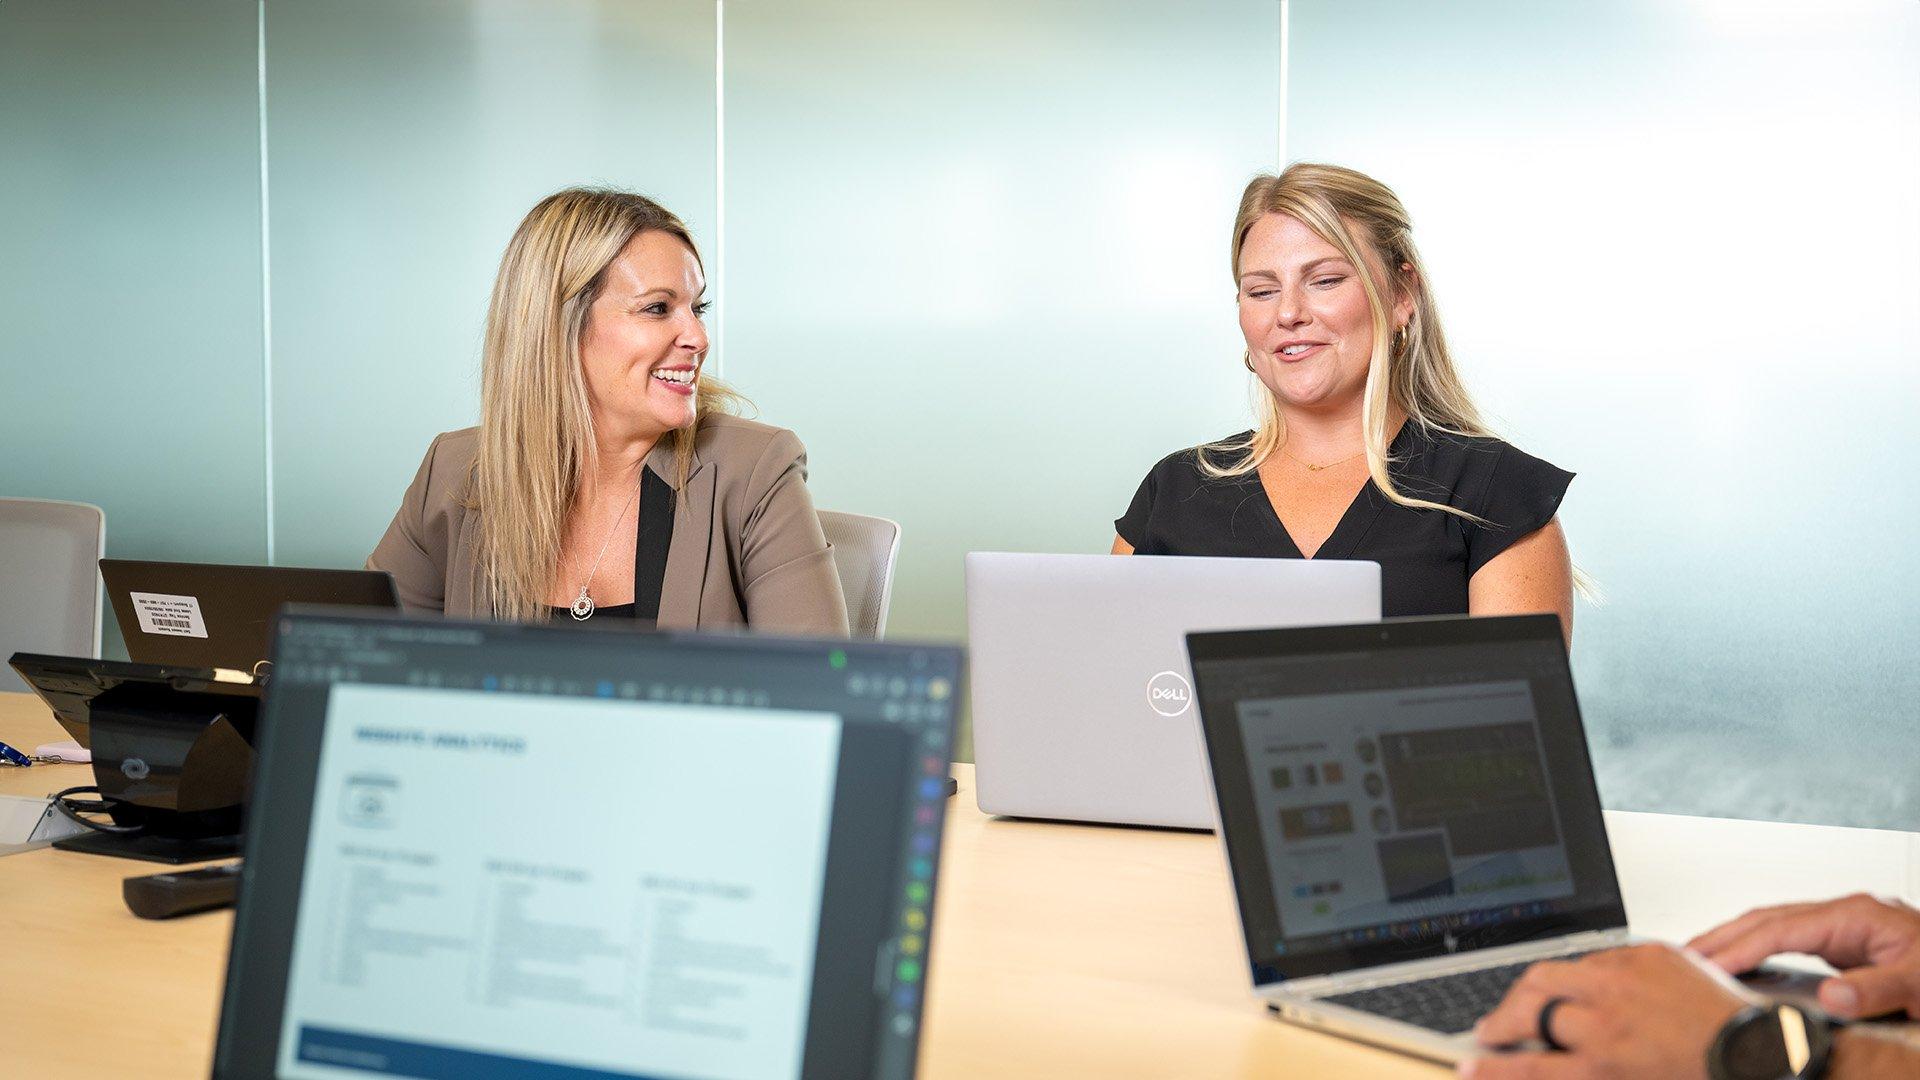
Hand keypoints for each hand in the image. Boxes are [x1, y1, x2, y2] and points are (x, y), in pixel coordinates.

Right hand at [1460, 944, 1745, 1079]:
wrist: (1770, 1053)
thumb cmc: (1707, 1079)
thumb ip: (1583, 1076)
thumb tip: (1545, 1067)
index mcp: (1607, 1064)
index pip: (1527, 1066)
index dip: (1491, 1068)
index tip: (1468, 1067)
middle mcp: (1610, 1018)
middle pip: (1527, 1008)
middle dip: (1500, 1020)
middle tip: (1492, 1032)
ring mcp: (1628, 979)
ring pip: (1549, 973)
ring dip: (1529, 993)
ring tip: (1526, 1006)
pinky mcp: (1649, 954)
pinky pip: (1594, 957)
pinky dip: (1580, 976)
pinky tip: (1583, 989)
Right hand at [1688, 892, 1919, 1020]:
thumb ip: (1878, 988)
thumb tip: (1828, 995)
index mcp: (1857, 916)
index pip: (1779, 928)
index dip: (1738, 948)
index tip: (1704, 967)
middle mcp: (1845, 916)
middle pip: (1765, 918)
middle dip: (1719, 937)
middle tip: (1676, 959)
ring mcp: (1845, 929)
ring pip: (1772, 927)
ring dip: (1732, 942)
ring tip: (1695, 961)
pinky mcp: (1847, 946)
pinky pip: (1787, 943)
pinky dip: (1755, 952)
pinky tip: (1740, 967)